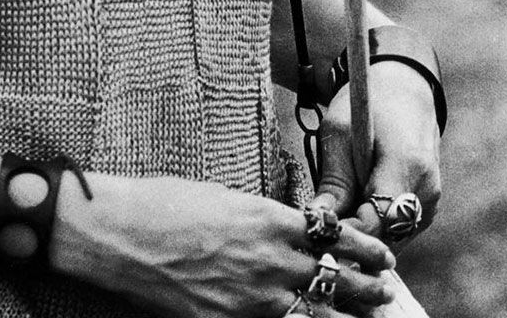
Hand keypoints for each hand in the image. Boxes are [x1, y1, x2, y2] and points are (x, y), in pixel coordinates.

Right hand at [55, 172, 395, 317]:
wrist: (121, 235)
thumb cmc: (164, 205)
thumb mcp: (224, 199)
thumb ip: (261, 220)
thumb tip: (285, 232)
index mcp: (268, 219)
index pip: (333, 236)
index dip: (364, 247)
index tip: (382, 253)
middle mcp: (269, 260)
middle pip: (335, 279)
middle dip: (367, 287)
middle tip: (386, 291)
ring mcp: (252, 300)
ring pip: (315, 314)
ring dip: (345, 316)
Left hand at [313, 60, 441, 249]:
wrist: (406, 88)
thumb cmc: (370, 103)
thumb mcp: (341, 131)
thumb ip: (334, 180)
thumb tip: (318, 220)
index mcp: (408, 167)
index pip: (378, 222)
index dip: (347, 231)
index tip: (318, 230)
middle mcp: (426, 191)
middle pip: (385, 237)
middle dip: (352, 236)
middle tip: (320, 227)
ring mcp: (431, 202)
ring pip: (391, 238)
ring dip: (363, 232)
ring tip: (335, 212)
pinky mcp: (427, 207)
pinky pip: (398, 230)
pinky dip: (376, 226)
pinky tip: (354, 206)